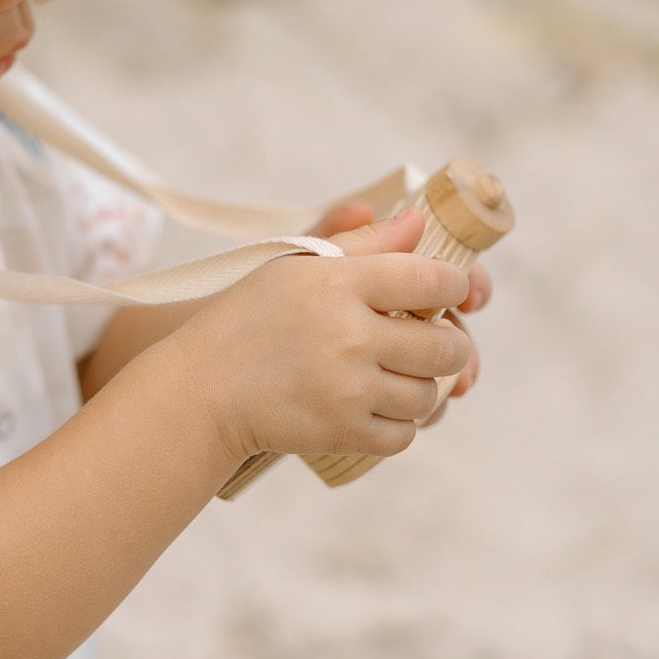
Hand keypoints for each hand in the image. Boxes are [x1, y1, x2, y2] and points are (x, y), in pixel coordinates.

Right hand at [178, 206, 472, 470]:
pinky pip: (403, 435)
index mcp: (340, 283)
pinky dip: (399, 424)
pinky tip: (379, 408)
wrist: (202, 389)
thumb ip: (362, 243)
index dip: (455, 286)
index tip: (450, 292)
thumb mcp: (294, 265)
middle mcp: (350, 336)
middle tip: (436, 343)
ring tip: (399, 377)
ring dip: (422, 388)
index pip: (433, 280)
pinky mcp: (342, 432)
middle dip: (451, 345)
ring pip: (428, 394)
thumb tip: (418, 223)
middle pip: (444, 346)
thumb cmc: (247, 319)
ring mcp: (348, 389)